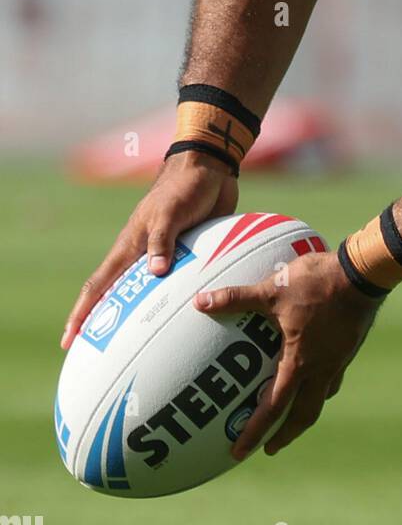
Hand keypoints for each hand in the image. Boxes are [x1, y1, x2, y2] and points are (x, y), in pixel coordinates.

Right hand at [60, 152, 237, 349]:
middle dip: (103, 324)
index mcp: (130, 246)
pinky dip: (172, 303)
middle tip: (98, 354)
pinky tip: (181, 320)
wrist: (209, 169)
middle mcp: (141, 255)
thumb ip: (162, 240)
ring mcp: (163, 256)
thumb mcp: (171, 212)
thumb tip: (154, 274)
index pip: (99, 285)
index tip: (68, 339)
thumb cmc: (184, 187)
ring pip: (145, 294)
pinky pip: (175, 285)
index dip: (82, 312)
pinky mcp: (185, 254)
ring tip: (138, 348)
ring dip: (139, 317)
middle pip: (116, 296)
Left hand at [193, 247, 383, 459]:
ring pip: (321, 398)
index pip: (274, 407)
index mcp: (300, 362)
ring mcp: (338, 359)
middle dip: (285, 434)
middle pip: (303, 415)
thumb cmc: (316, 283)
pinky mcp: (348, 347)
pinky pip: (333, 377)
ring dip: (304, 412)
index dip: (255, 431)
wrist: (362, 274)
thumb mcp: (272, 290)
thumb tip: (201, 302)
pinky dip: (321, 386)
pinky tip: (315, 375)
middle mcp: (321, 369)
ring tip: (292, 416)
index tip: (240, 451)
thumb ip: (236, 297)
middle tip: (269, 447)